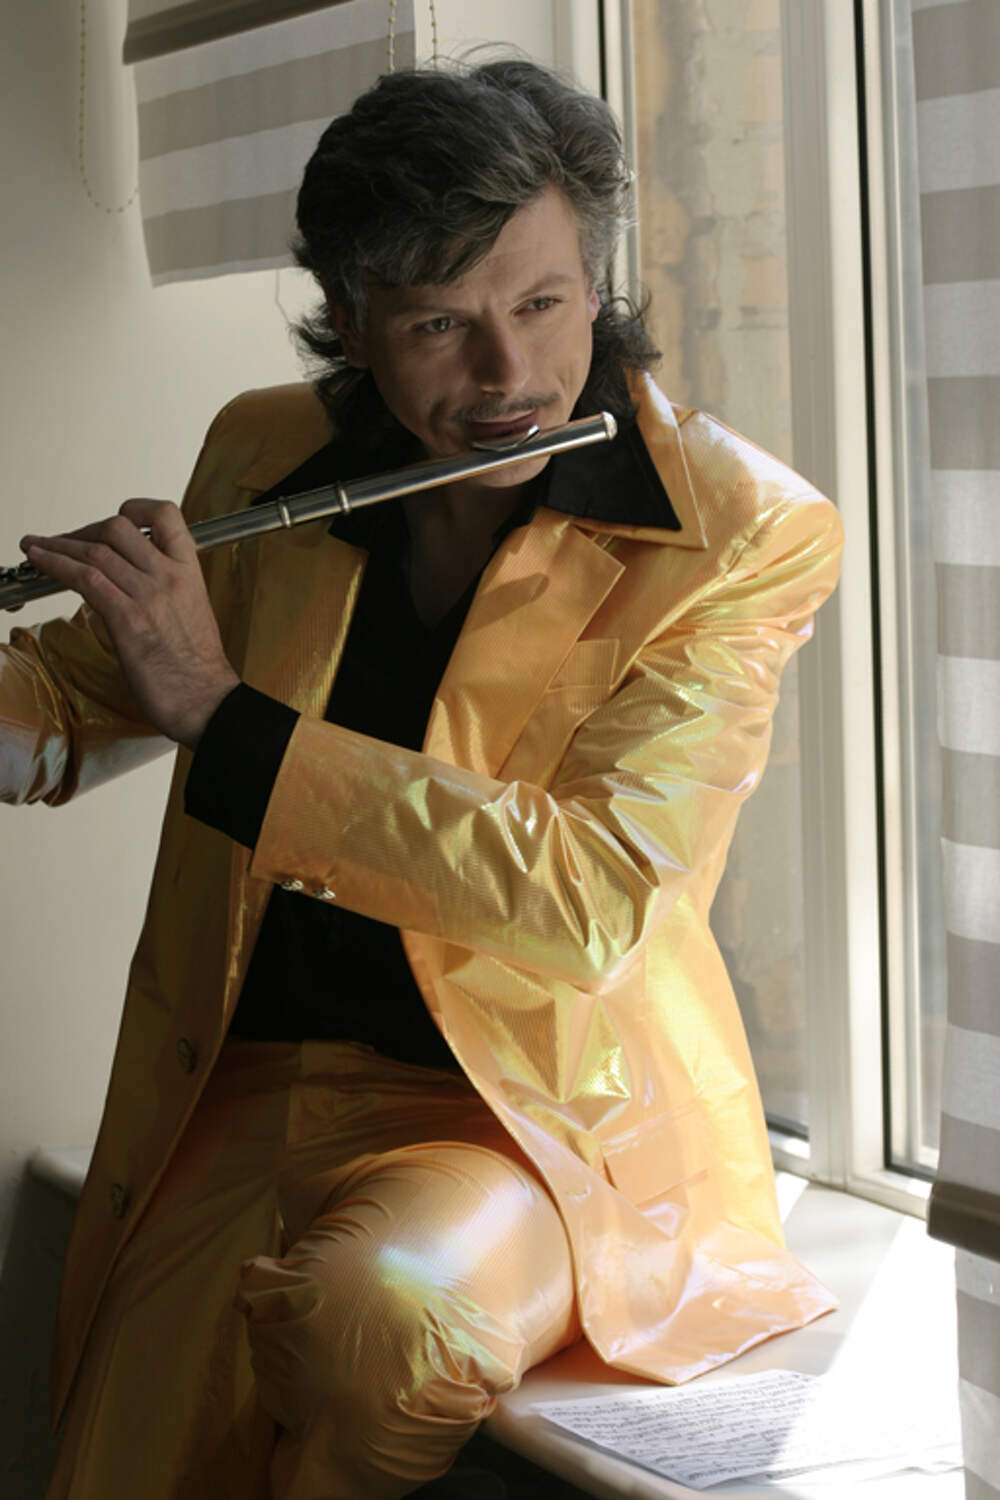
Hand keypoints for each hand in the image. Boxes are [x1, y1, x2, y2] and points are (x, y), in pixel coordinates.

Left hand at [21, 500, 239, 749]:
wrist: (206, 700)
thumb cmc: (198, 668)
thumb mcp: (190, 613)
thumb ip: (162, 590)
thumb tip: (126, 582)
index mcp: (189, 572)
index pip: (166, 515)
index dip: (135, 508)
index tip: (116, 516)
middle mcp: (169, 576)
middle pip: (118, 527)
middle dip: (83, 530)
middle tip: (65, 542)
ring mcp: (148, 596)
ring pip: (95, 550)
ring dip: (58, 545)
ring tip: (36, 547)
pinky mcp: (128, 619)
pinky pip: (86, 579)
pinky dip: (56, 565)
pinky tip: (41, 561)